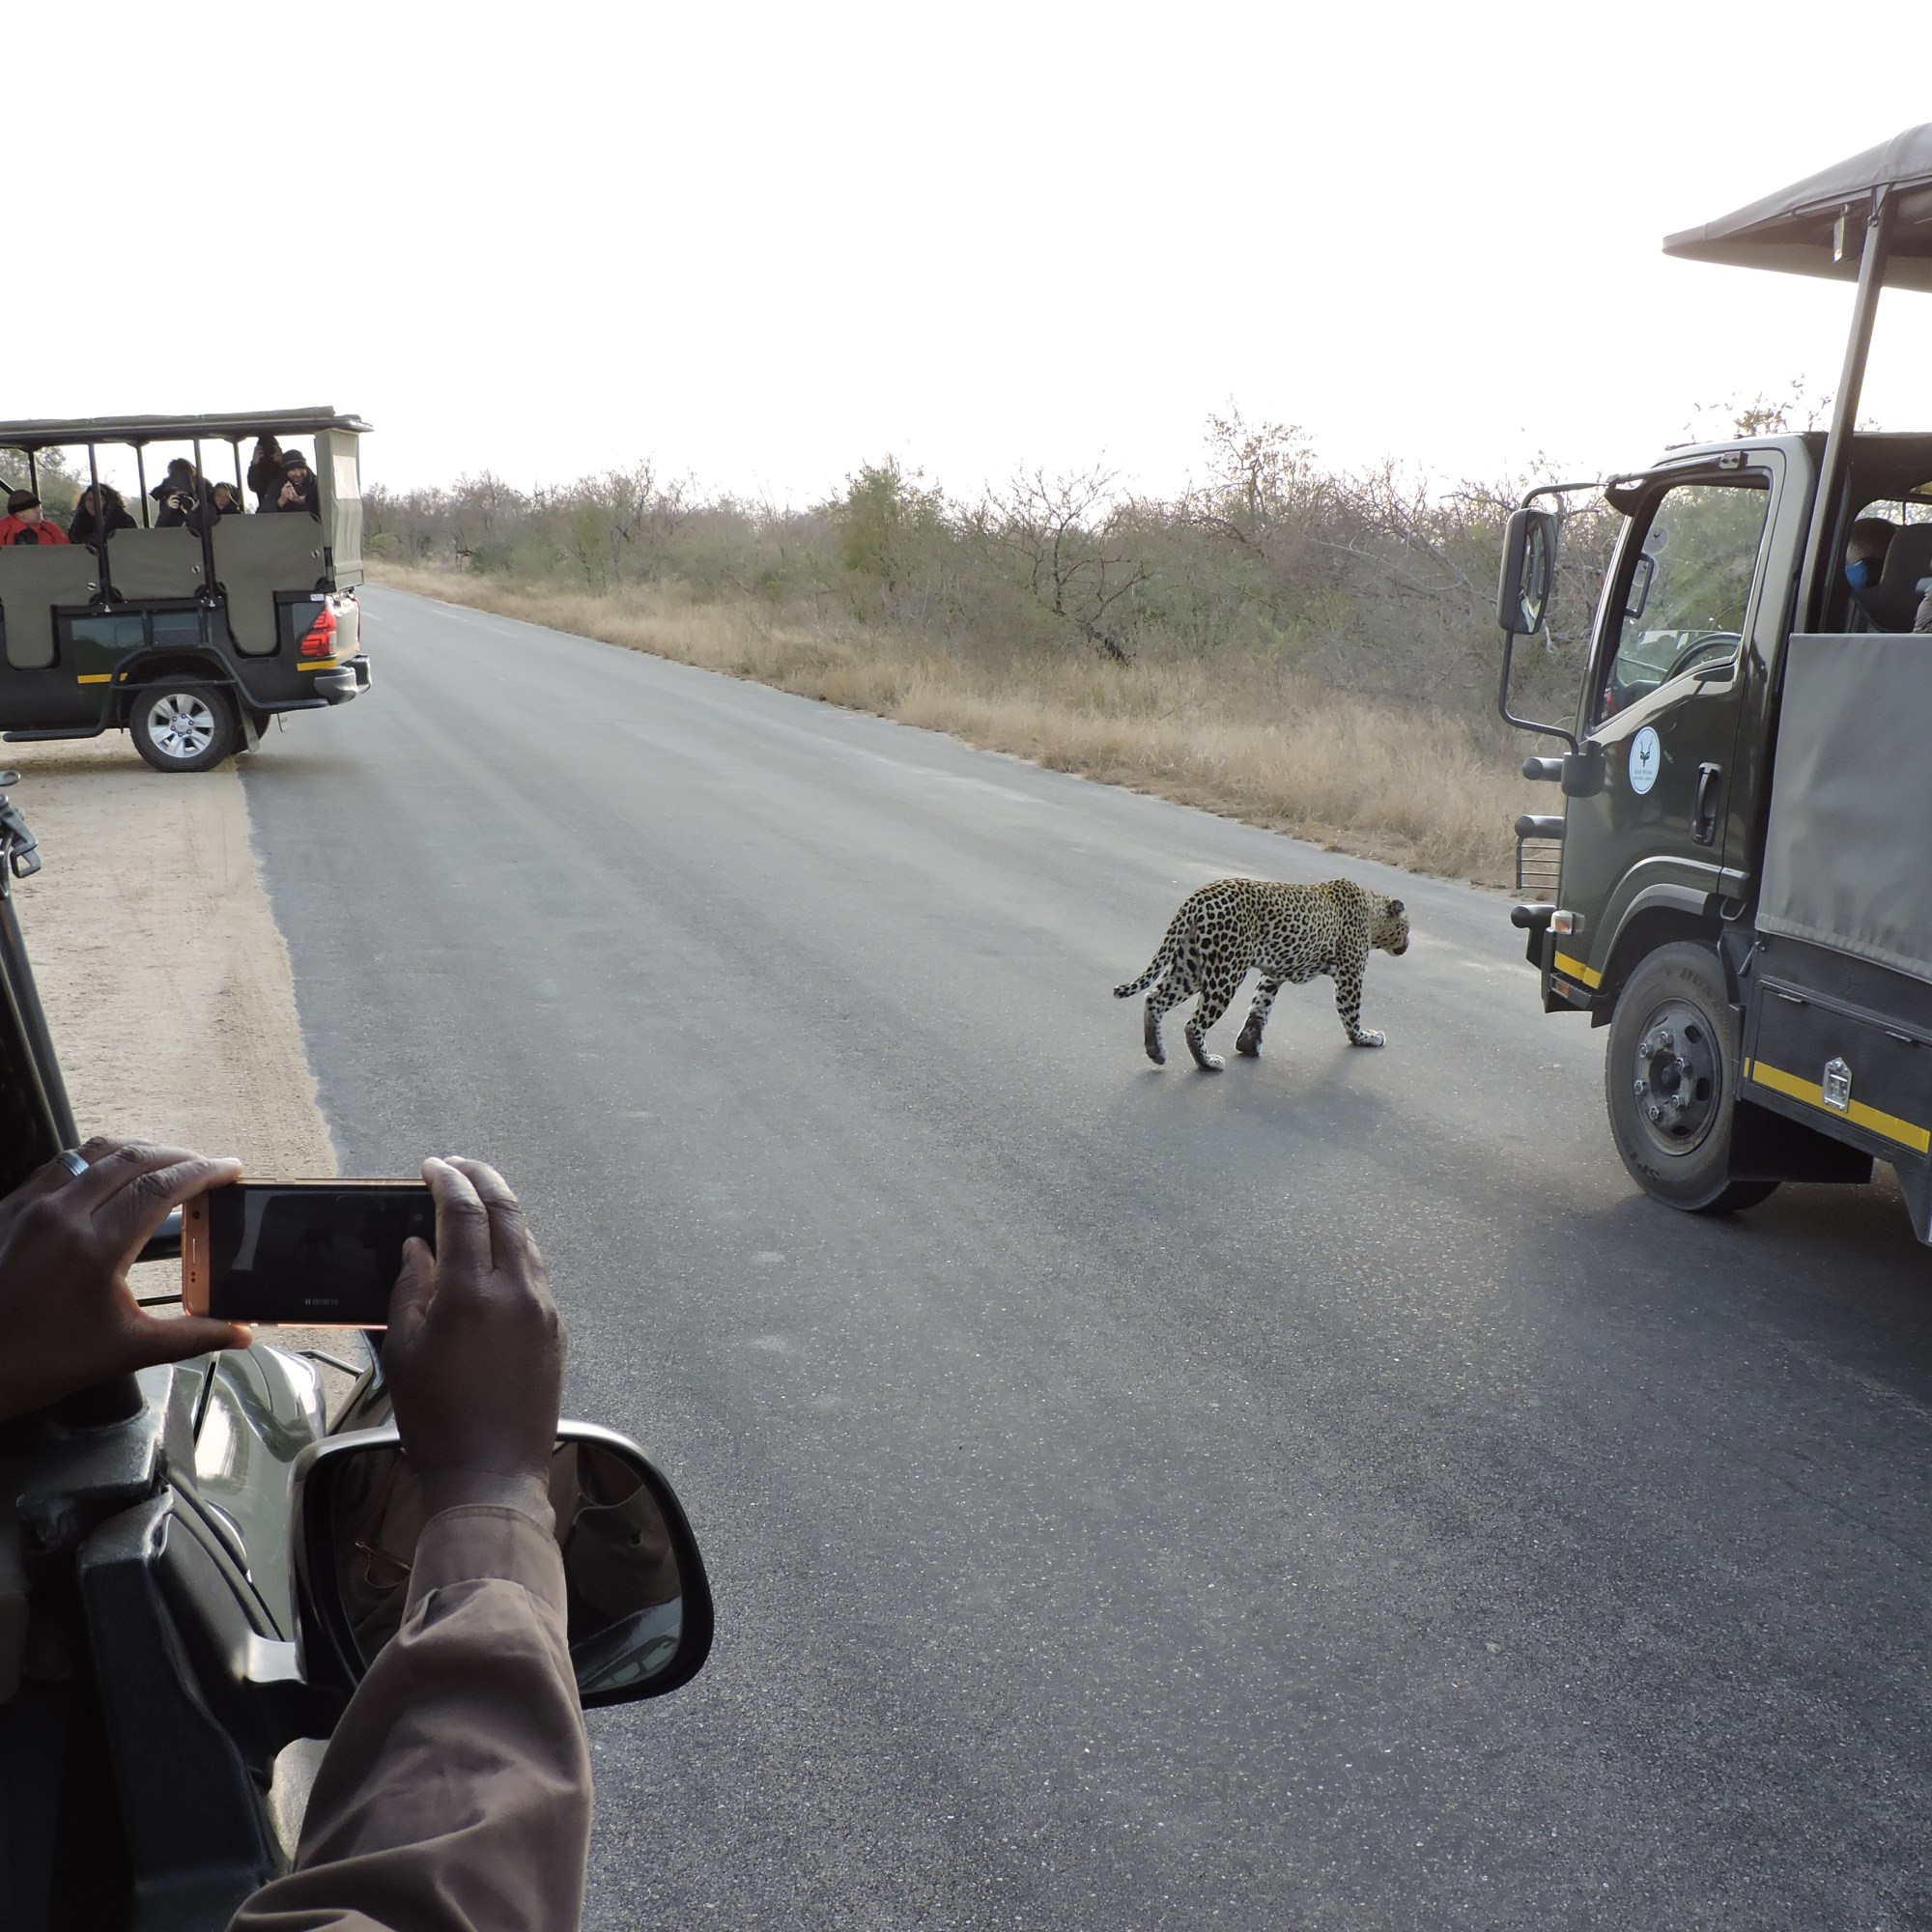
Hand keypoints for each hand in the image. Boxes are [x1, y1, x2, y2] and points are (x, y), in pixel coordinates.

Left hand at [0, 1138, 249, 1422]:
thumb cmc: (42, 1362)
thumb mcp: (126, 1351)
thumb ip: (191, 1336)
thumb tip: (241, 1334)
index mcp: (94, 1248)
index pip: (162, 1187)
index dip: (204, 1172)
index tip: (230, 1169)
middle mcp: (60, 1216)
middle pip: (134, 1158)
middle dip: (179, 1156)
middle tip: (206, 1168)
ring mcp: (30, 1207)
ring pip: (95, 1152)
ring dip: (139, 1151)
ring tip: (165, 1165)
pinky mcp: (9, 1208)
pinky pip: (62, 1164)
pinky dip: (98, 1160)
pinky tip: (112, 1177)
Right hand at [383, 1158, 563, 1520]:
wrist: (491, 1473)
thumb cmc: (435, 1419)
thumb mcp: (402, 1351)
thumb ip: (410, 1288)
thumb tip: (418, 1246)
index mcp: (472, 1293)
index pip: (464, 1212)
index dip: (447, 1180)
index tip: (431, 1165)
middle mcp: (517, 1291)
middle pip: (506, 1211)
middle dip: (482, 1178)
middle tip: (457, 1165)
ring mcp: (543, 1308)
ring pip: (526, 1239)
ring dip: (501, 1211)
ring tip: (475, 1201)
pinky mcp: (555, 1328)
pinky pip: (536, 1271)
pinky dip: (515, 1247)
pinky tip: (496, 1250)